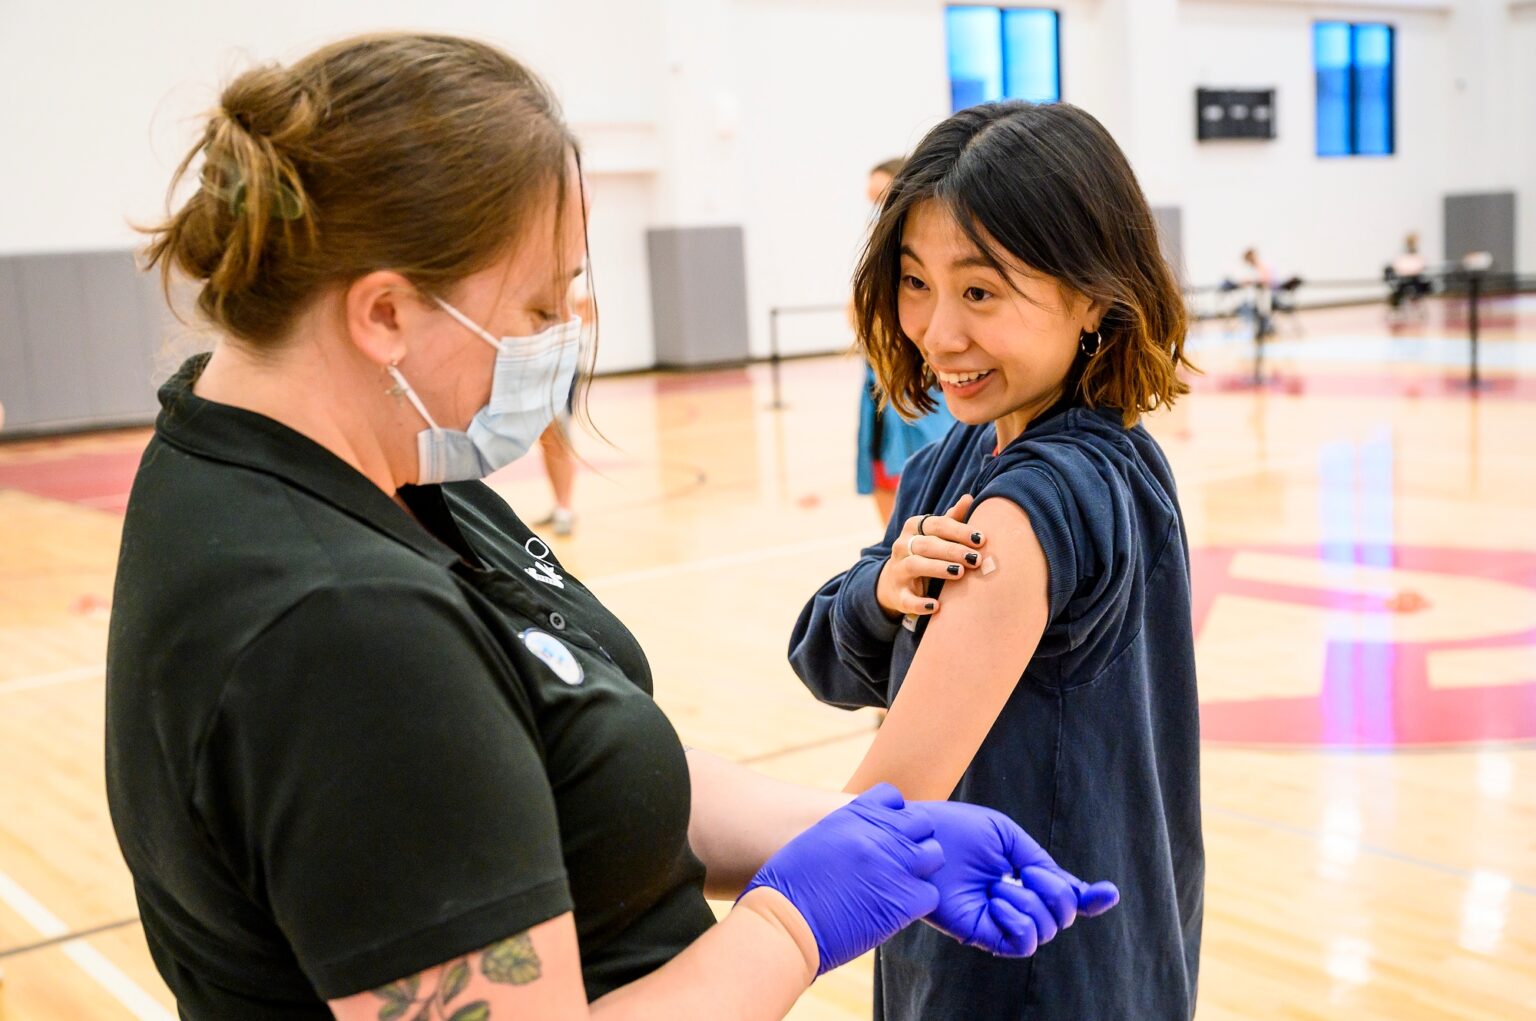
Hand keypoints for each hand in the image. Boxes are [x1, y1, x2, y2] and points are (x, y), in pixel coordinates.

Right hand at [742, 784, 944, 974]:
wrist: (784, 923)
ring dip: (920, 870)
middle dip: (913, 840)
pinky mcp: (902, 900)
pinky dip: (918, 903)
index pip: (892, 797)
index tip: (885, 834)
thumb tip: (858, 841)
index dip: (893, 815)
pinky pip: (929, 894)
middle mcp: (877, 834)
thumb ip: (843, 833)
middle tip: (898, 862)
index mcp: (852, 815)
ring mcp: (893, 864)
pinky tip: (896, 910)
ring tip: (899, 887)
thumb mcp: (813, 841)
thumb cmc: (787, 887)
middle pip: (920, 824)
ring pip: (933, 855)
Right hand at [876, 494, 986, 618]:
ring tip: (959, 573)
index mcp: (913, 528)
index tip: (981, 539)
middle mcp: (902, 546)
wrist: (895, 581)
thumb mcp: (935, 535)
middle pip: (926, 544)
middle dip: (952, 550)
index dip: (959, 531)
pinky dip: (920, 603)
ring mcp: (898, 570)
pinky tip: (936, 606)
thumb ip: (952, 520)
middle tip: (976, 559)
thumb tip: (969, 497)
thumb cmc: (925, 553)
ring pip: (915, 565)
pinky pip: (907, 599)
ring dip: (938, 568)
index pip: (936, 524)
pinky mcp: (898, 595)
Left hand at [917, 799, 1119, 956]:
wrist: (920, 836)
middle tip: (1025, 871)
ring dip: (1032, 903)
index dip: (1091, 899)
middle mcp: (1016, 901)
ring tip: (1001, 885)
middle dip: (1056, 892)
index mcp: (1024, 877)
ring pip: (1046, 931)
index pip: (1066, 897)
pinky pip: (1021, 944)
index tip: (1108, 892)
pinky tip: (997, 902)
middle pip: (1063, 915)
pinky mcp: (981, 934)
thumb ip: (1044, 863)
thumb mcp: (1009, 838)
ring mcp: (999, 920)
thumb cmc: (957, 830)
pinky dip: (1019, 922)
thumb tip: (1086, 893)